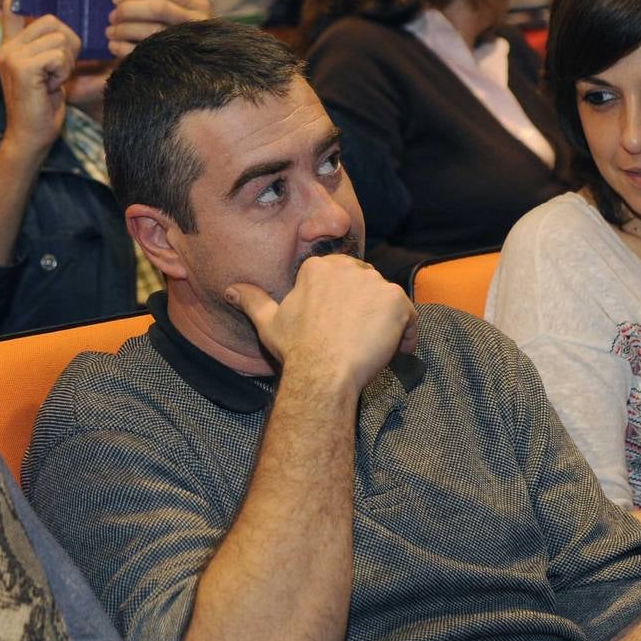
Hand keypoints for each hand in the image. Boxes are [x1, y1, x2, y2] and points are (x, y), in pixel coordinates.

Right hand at [0, 0, 80, 157]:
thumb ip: (48, 48)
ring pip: (59, 39)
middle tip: (59, 70)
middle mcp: (7, 47)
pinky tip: (51, 87)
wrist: (30, 136)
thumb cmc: (42, 106)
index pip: (13, 5)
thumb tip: (66, 27)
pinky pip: (58, 55)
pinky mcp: (23, 67)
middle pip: (51, 21)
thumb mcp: (45, 71)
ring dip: (66, 62)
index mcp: (10, 45)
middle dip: (67, 44)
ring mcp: (12, 56)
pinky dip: (63, 71)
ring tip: (53, 80)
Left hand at [106, 0, 210, 57]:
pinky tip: (114, 46)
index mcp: (198, 6)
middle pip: (158, 8)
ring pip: (151, 31)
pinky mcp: (177, 66)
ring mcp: (188, 45)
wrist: (200, 72)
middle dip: (129, 10)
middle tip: (112, 16)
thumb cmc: (182, 38)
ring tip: (110, 32)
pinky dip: (124, 48)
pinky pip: (146, 53)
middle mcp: (198, 23)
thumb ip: (159, 3)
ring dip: (123, 29)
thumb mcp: (180, 15)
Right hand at [226, 254, 415, 396]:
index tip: (340, 326)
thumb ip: (252, 300)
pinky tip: (394, 353)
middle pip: (367, 286)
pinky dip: (407, 336)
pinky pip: (410, 318)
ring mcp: (375, 283)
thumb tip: (230, 290)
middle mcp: (348, 268)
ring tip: (374, 348)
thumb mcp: (268, 322)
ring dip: (386, 323)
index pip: (342, 278)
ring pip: (388, 302)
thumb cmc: (296, 349)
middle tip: (357, 339)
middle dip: (366, 309)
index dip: (344, 304)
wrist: (322, 373)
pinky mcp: (397, 302)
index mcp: (318, 267)